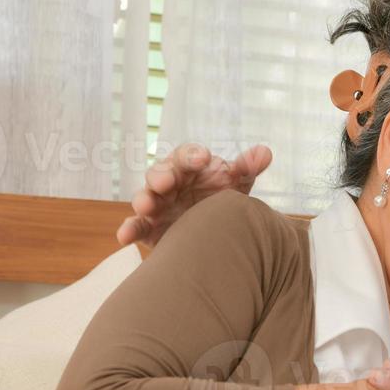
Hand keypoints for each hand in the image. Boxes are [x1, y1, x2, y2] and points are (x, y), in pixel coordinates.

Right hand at [116, 143, 273, 246]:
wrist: (215, 234)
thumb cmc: (222, 200)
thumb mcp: (237, 185)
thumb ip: (247, 169)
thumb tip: (265, 152)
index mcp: (190, 167)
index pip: (187, 155)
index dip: (192, 155)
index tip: (202, 158)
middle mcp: (170, 182)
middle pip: (160, 172)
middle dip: (161, 175)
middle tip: (167, 181)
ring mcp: (158, 204)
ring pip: (144, 196)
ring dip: (143, 199)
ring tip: (147, 205)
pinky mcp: (149, 227)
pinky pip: (136, 226)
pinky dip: (128, 229)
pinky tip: (124, 237)